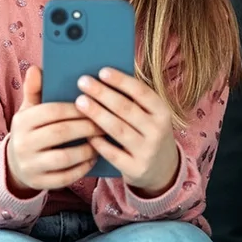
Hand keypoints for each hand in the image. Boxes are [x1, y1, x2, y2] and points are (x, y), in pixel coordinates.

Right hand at [6, 66, 100, 196]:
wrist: (16, 164)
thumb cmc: (31, 130)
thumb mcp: (29, 110)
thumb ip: (35, 90)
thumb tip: (36, 68)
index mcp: (22, 121)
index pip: (52, 111)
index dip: (76, 108)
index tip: (96, 104)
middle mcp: (23, 144)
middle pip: (60, 133)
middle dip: (86, 127)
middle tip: (106, 122)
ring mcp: (30, 166)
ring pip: (63, 158)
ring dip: (86, 149)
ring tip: (101, 141)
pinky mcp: (40, 183)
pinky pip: (65, 178)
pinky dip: (82, 168)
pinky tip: (94, 158)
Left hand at [75, 68, 179, 196]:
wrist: (162, 169)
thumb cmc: (147, 133)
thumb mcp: (150, 116)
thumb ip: (132, 101)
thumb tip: (102, 79)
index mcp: (162, 112)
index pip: (142, 92)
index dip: (121, 81)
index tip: (102, 71)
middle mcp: (158, 131)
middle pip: (126, 109)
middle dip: (102, 94)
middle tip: (82, 82)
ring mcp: (147, 151)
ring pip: (118, 129)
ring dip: (97, 114)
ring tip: (80, 102)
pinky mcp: (136, 168)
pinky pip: (112, 153)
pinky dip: (98, 142)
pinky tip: (85, 133)